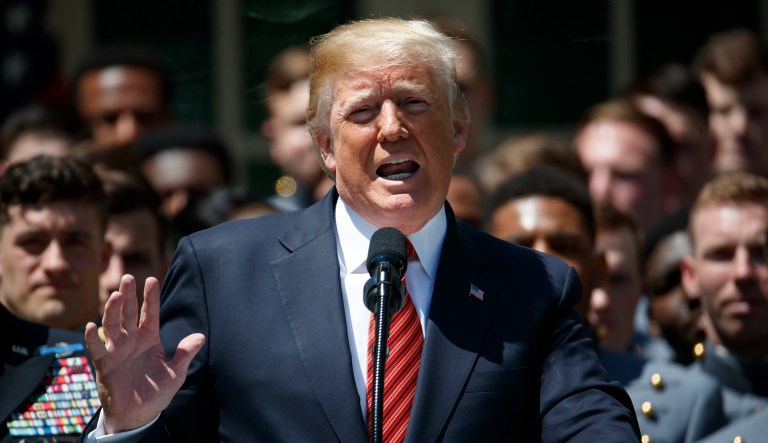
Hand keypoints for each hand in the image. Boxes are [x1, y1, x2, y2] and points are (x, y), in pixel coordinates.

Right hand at [84, 275, 204, 433]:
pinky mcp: (104, 363)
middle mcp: (132, 339)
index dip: (151, 297)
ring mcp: (117, 349)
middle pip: (128, 312)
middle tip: (128, 278)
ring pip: (112, 325)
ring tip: (115, 296)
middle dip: (128, 296)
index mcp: (149, 338)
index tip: (151, 279)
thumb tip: (201, 336)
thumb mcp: (175, 373)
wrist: (138, 414)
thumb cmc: (157, 392)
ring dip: (112, 310)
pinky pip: (98, 348)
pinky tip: (92, 325)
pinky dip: (93, 337)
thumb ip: (185, 354)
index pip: (149, 313)